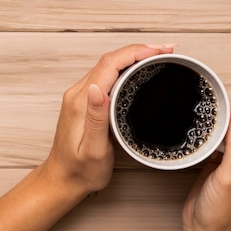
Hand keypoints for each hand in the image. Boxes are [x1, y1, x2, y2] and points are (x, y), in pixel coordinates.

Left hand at [40, 44, 174, 198]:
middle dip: (139, 50)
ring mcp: (80, 97)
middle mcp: (78, 94)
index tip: (159, 51)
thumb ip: (96, 118)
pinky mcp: (84, 102)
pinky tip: (138, 71)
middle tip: (167, 50)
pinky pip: (105, 76)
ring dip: (132, 57)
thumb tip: (98, 87)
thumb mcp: (93, 149)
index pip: (109, 64)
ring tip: (158, 56)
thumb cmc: (80, 170)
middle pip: (110, 60)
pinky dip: (125, 68)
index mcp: (81, 101)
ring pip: (108, 66)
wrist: (62, 180)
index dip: (136, 52)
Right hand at [181, 101, 230, 230]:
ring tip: (207, 144)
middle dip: (226, 122)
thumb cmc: (223, 213)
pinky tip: (203, 147)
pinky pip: (218, 136)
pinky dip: (210, 137)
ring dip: (217, 129)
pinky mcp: (224, 159)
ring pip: (230, 126)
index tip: (219, 128)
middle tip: (212, 140)